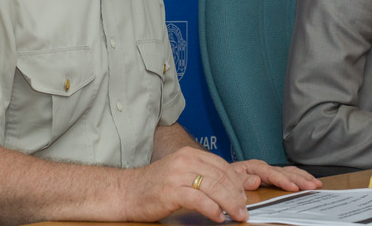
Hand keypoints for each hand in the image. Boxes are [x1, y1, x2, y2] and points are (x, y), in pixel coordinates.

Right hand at [122, 146, 250, 222]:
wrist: (127, 192)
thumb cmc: (155, 186)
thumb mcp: (182, 174)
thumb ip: (204, 176)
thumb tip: (233, 185)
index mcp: (190, 154)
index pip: (222, 165)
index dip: (237, 182)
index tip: (244, 196)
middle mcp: (185, 160)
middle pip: (220, 176)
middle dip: (236, 195)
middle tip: (244, 209)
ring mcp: (177, 175)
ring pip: (213, 187)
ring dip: (229, 203)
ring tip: (237, 215)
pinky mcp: (171, 191)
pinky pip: (199, 199)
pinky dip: (212, 209)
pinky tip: (218, 217)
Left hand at [231, 160, 321, 191]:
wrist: (219, 175)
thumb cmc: (224, 178)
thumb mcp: (229, 178)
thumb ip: (242, 180)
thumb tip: (257, 180)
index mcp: (252, 167)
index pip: (270, 173)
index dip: (282, 180)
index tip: (293, 187)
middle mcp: (263, 167)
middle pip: (284, 172)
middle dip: (299, 179)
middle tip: (312, 185)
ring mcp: (268, 171)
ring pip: (289, 172)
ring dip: (303, 177)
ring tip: (316, 183)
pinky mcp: (271, 175)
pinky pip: (288, 174)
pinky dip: (299, 176)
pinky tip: (309, 180)